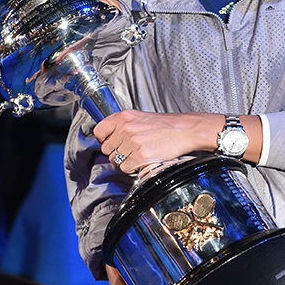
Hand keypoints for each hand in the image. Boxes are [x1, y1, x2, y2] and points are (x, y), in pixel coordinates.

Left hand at [95, 110, 210, 173]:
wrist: (186, 130)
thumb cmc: (166, 125)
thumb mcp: (141, 117)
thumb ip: (123, 124)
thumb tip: (108, 137)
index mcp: (124, 116)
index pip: (99, 131)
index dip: (104, 140)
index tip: (110, 142)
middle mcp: (126, 128)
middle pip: (106, 149)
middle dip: (115, 152)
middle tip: (129, 150)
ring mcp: (133, 142)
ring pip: (115, 160)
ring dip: (125, 160)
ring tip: (138, 154)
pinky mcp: (141, 155)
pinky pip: (126, 168)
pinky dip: (132, 167)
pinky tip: (142, 160)